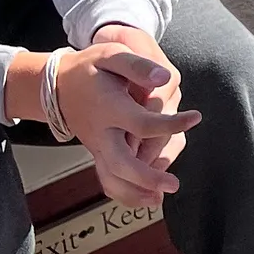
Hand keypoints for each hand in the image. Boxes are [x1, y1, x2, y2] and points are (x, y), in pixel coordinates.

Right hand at [6, 36, 198, 204]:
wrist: (58, 85)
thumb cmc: (90, 67)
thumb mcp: (112, 55)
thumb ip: (138, 66)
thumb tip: (165, 78)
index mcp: (109, 107)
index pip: (142, 122)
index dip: (171, 123)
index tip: (195, 117)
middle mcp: (102, 132)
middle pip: (121, 163)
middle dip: (147, 178)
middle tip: (172, 185)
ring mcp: (98, 147)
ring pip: (112, 178)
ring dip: (136, 192)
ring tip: (159, 198)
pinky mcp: (99, 154)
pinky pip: (109, 179)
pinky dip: (125, 193)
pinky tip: (147, 197)